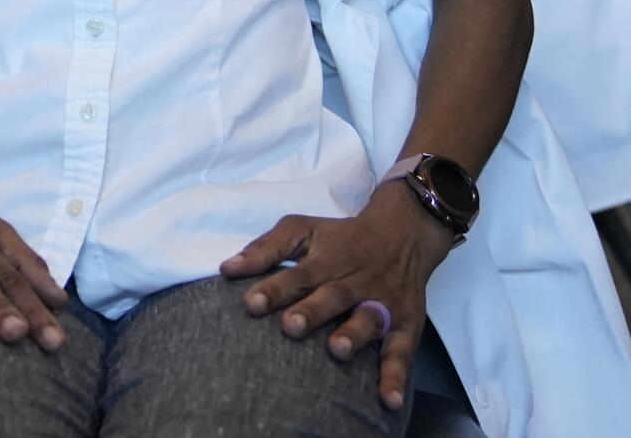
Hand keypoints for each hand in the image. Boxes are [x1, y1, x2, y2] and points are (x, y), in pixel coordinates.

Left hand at [220, 182, 457, 411]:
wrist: (403, 233)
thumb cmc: (340, 237)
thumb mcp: (303, 230)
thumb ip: (265, 249)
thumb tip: (225, 269)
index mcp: (326, 260)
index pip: (297, 275)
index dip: (275, 289)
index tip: (251, 303)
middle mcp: (354, 282)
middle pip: (332, 296)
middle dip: (312, 312)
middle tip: (290, 326)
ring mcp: (381, 304)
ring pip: (367, 320)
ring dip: (353, 336)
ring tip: (336, 351)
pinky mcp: (405, 325)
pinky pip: (402, 352)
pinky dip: (396, 376)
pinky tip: (388, 400)